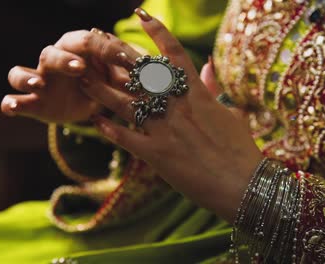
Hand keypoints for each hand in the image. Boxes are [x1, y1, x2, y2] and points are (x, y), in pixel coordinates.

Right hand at [2, 29, 139, 122]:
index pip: (86, 41)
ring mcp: (39, 81)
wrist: (88, 108)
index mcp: (76, 49)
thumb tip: (144, 67)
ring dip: (28, 76)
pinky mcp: (32, 103)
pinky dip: (10, 103)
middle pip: (51, 53)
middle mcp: (53, 61)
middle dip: (65, 59)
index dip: (103, 49)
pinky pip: (12, 100)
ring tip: (40, 83)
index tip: (123, 61)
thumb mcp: (117, 79)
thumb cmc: (102, 85)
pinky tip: (12, 108)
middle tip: (81, 68)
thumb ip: (125, 72)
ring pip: (20, 72)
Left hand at [84, 8, 262, 222]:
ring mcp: (165, 129)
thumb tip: (206, 65)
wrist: (242, 185)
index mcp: (197, 94)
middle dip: (116, 55)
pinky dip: (109, 129)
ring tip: (82, 78)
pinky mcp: (156, 154)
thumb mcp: (228, 113)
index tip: (141, 15)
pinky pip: (126, 138)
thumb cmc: (240, 150)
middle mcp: (177, 106)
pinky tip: (95, 120)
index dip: (157, 32)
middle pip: (140, 74)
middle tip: (97, 42)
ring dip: (101, 90)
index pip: (174, 54)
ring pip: (125, 103)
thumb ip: (210, 88)